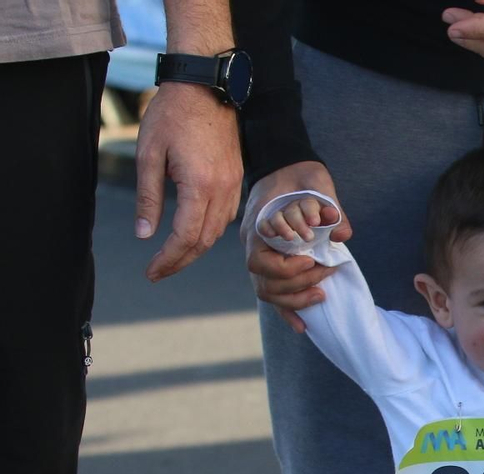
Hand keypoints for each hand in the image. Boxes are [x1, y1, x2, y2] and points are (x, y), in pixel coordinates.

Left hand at [134, 82, 243, 281]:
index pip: (185, 237)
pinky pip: (226, 217)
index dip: (168, 259)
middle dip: (180, 261)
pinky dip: (209, 233)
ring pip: (217, 232)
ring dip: (195, 249)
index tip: (151, 271)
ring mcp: (233, 186)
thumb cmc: (172, 115)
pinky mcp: (236, 180)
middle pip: (204, 241)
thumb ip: (148, 197)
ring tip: (173, 258)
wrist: (205, 89)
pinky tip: (193, 233)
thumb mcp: (149, 154)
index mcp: (199, 186)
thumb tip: (144, 234)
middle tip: (158, 272)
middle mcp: (222, 191)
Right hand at [240, 161, 352, 333]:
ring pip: (268, 293)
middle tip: (326, 272)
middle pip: (265, 282)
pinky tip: (303, 326)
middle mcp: (254, 246)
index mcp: (258, 228)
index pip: (259, 262)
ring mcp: (262, 257)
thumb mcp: (315, 183)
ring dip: (295, 300)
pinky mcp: (275, 266)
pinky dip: (289, 311)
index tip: (312, 260)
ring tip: (321, 294)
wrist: (288, 168)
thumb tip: (342, 233)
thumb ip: (328, 206)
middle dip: (298, 283)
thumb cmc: (300, 176)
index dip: (287, 268)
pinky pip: (276, 295)